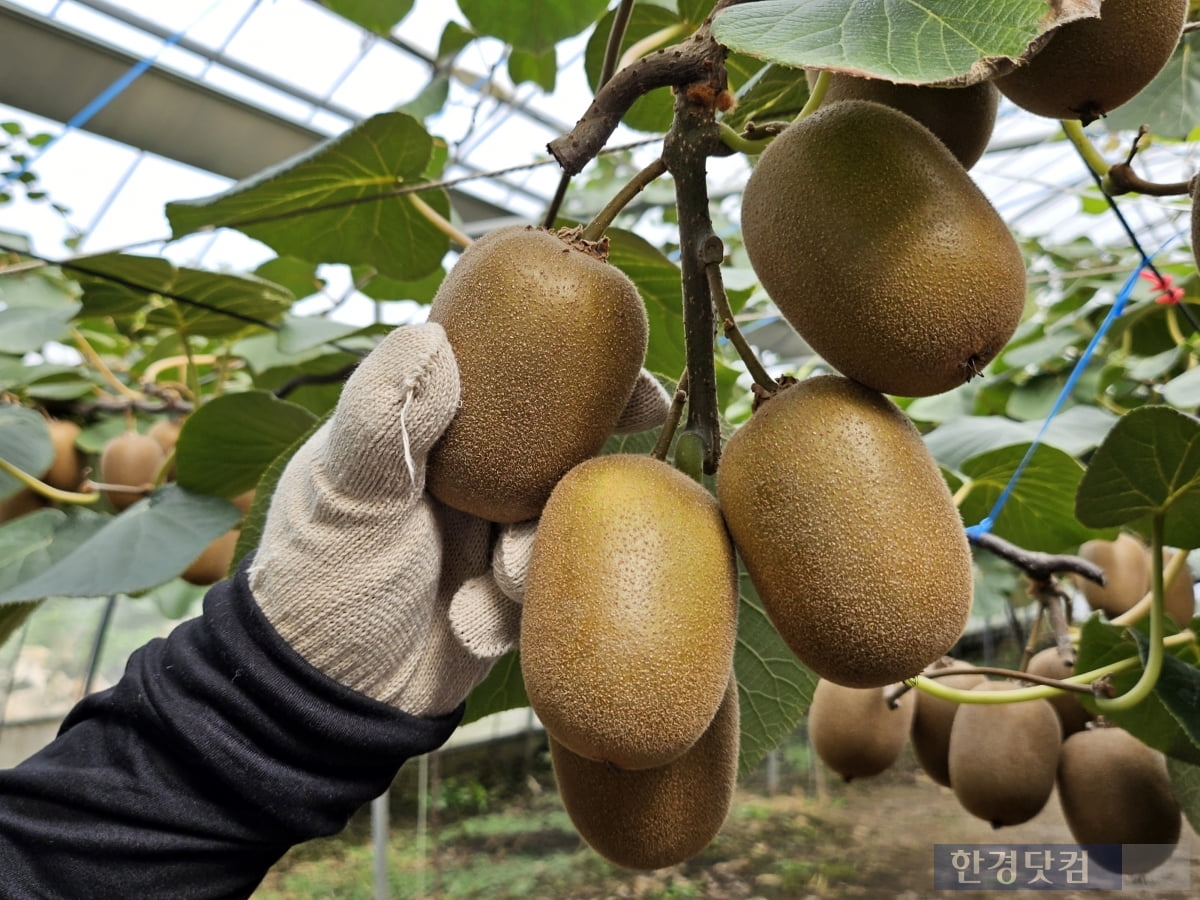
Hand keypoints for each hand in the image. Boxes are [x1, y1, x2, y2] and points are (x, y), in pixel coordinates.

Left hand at [248, 323, 667, 716]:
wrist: (328, 699)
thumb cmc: (320, 581)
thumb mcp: (346, 495)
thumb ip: (385, 417)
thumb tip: (434, 337)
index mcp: (423, 430)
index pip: (500, 375)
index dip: (562, 362)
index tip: (618, 367)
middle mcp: (463, 473)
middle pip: (549, 444)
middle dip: (589, 454)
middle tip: (631, 462)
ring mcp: (487, 532)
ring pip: (554, 520)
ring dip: (536, 550)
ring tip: (501, 579)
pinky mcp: (506, 592)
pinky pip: (545, 585)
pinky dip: (514, 606)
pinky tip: (471, 623)